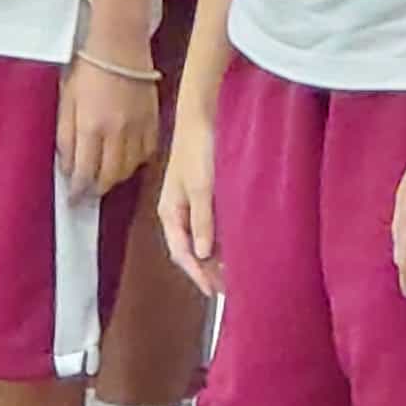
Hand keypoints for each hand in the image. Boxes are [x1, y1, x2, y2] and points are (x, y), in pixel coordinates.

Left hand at [58, 56, 160, 199]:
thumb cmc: (89, 69)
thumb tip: (67, 166)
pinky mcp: (154, 119)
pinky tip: (128, 159)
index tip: (74, 198)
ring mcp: (138, 126)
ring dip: (117, 177)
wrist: (120, 45)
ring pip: (131, 167)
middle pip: (111, 175)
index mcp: (91, 126)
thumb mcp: (66, 102)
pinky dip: (138, 161)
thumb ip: (66, 137)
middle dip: (98, 188)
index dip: (78, 190)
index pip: (85, 172)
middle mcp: (117, 131)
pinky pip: (149, 151)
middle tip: (89, 191)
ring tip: (107, 176)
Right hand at [155, 105, 222, 296]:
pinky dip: (221, 238)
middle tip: (229, 288)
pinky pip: (211, 224)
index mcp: (170, 212)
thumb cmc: (200, 148)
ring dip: (215, 256)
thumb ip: (202, 220)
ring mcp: (192, 202)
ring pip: (202, 238)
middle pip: (190, 249)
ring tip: (234, 273)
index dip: (197, 273)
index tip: (215, 291)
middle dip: (206, 269)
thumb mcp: (202, 186)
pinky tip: (235, 245)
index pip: (181, 252)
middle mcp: (178, 211)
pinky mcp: (206, 192)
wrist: (206, 113)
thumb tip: (201, 254)